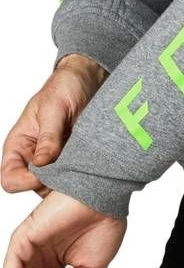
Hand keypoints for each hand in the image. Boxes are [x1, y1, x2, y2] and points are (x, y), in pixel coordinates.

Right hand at [1, 54, 108, 197]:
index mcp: (19, 145)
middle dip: (52, 184)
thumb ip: (48, 136)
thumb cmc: (63, 87)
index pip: (10, 178)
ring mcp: (55, 161)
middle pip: (35, 187)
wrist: (87, 79)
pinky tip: (90, 162)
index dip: (25, 181)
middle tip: (71, 170)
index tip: (46, 173)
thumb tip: (42, 163)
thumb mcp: (53, 108)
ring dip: (69, 179)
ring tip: (82, 162)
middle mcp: (34, 157)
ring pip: (56, 186)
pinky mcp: (73, 161)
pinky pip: (74, 177)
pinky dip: (82, 174)